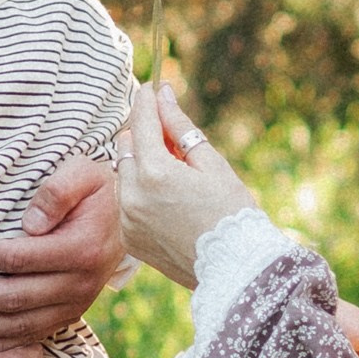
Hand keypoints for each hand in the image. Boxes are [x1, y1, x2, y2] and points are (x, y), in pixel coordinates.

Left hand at [0, 154, 125, 336]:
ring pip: (17, 325)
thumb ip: (57, 191)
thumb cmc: (99, 191)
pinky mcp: (69, 317)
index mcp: (80, 249)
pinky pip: (28, 337)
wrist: (132, 221)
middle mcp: (78, 284)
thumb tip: (29, 222)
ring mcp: (75, 306)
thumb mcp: (83, 173)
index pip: (16, 258)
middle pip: (11, 297)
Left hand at [116, 83, 256, 286]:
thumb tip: (163, 95)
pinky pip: (126, 202)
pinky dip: (141, 193)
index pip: (141, 121)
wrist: (234, 269)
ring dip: (141, 165)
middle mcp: (133, 194)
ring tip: (176, 176)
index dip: (146, 100)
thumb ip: (181, 128)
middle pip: (126, 144)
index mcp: (155, 171)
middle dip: (145, 135)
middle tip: (174, 141)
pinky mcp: (129, 238)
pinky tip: (168, 202)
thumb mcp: (212, 164)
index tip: (152, 88)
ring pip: (124, 173)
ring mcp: (127, 219)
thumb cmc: (231, 213)